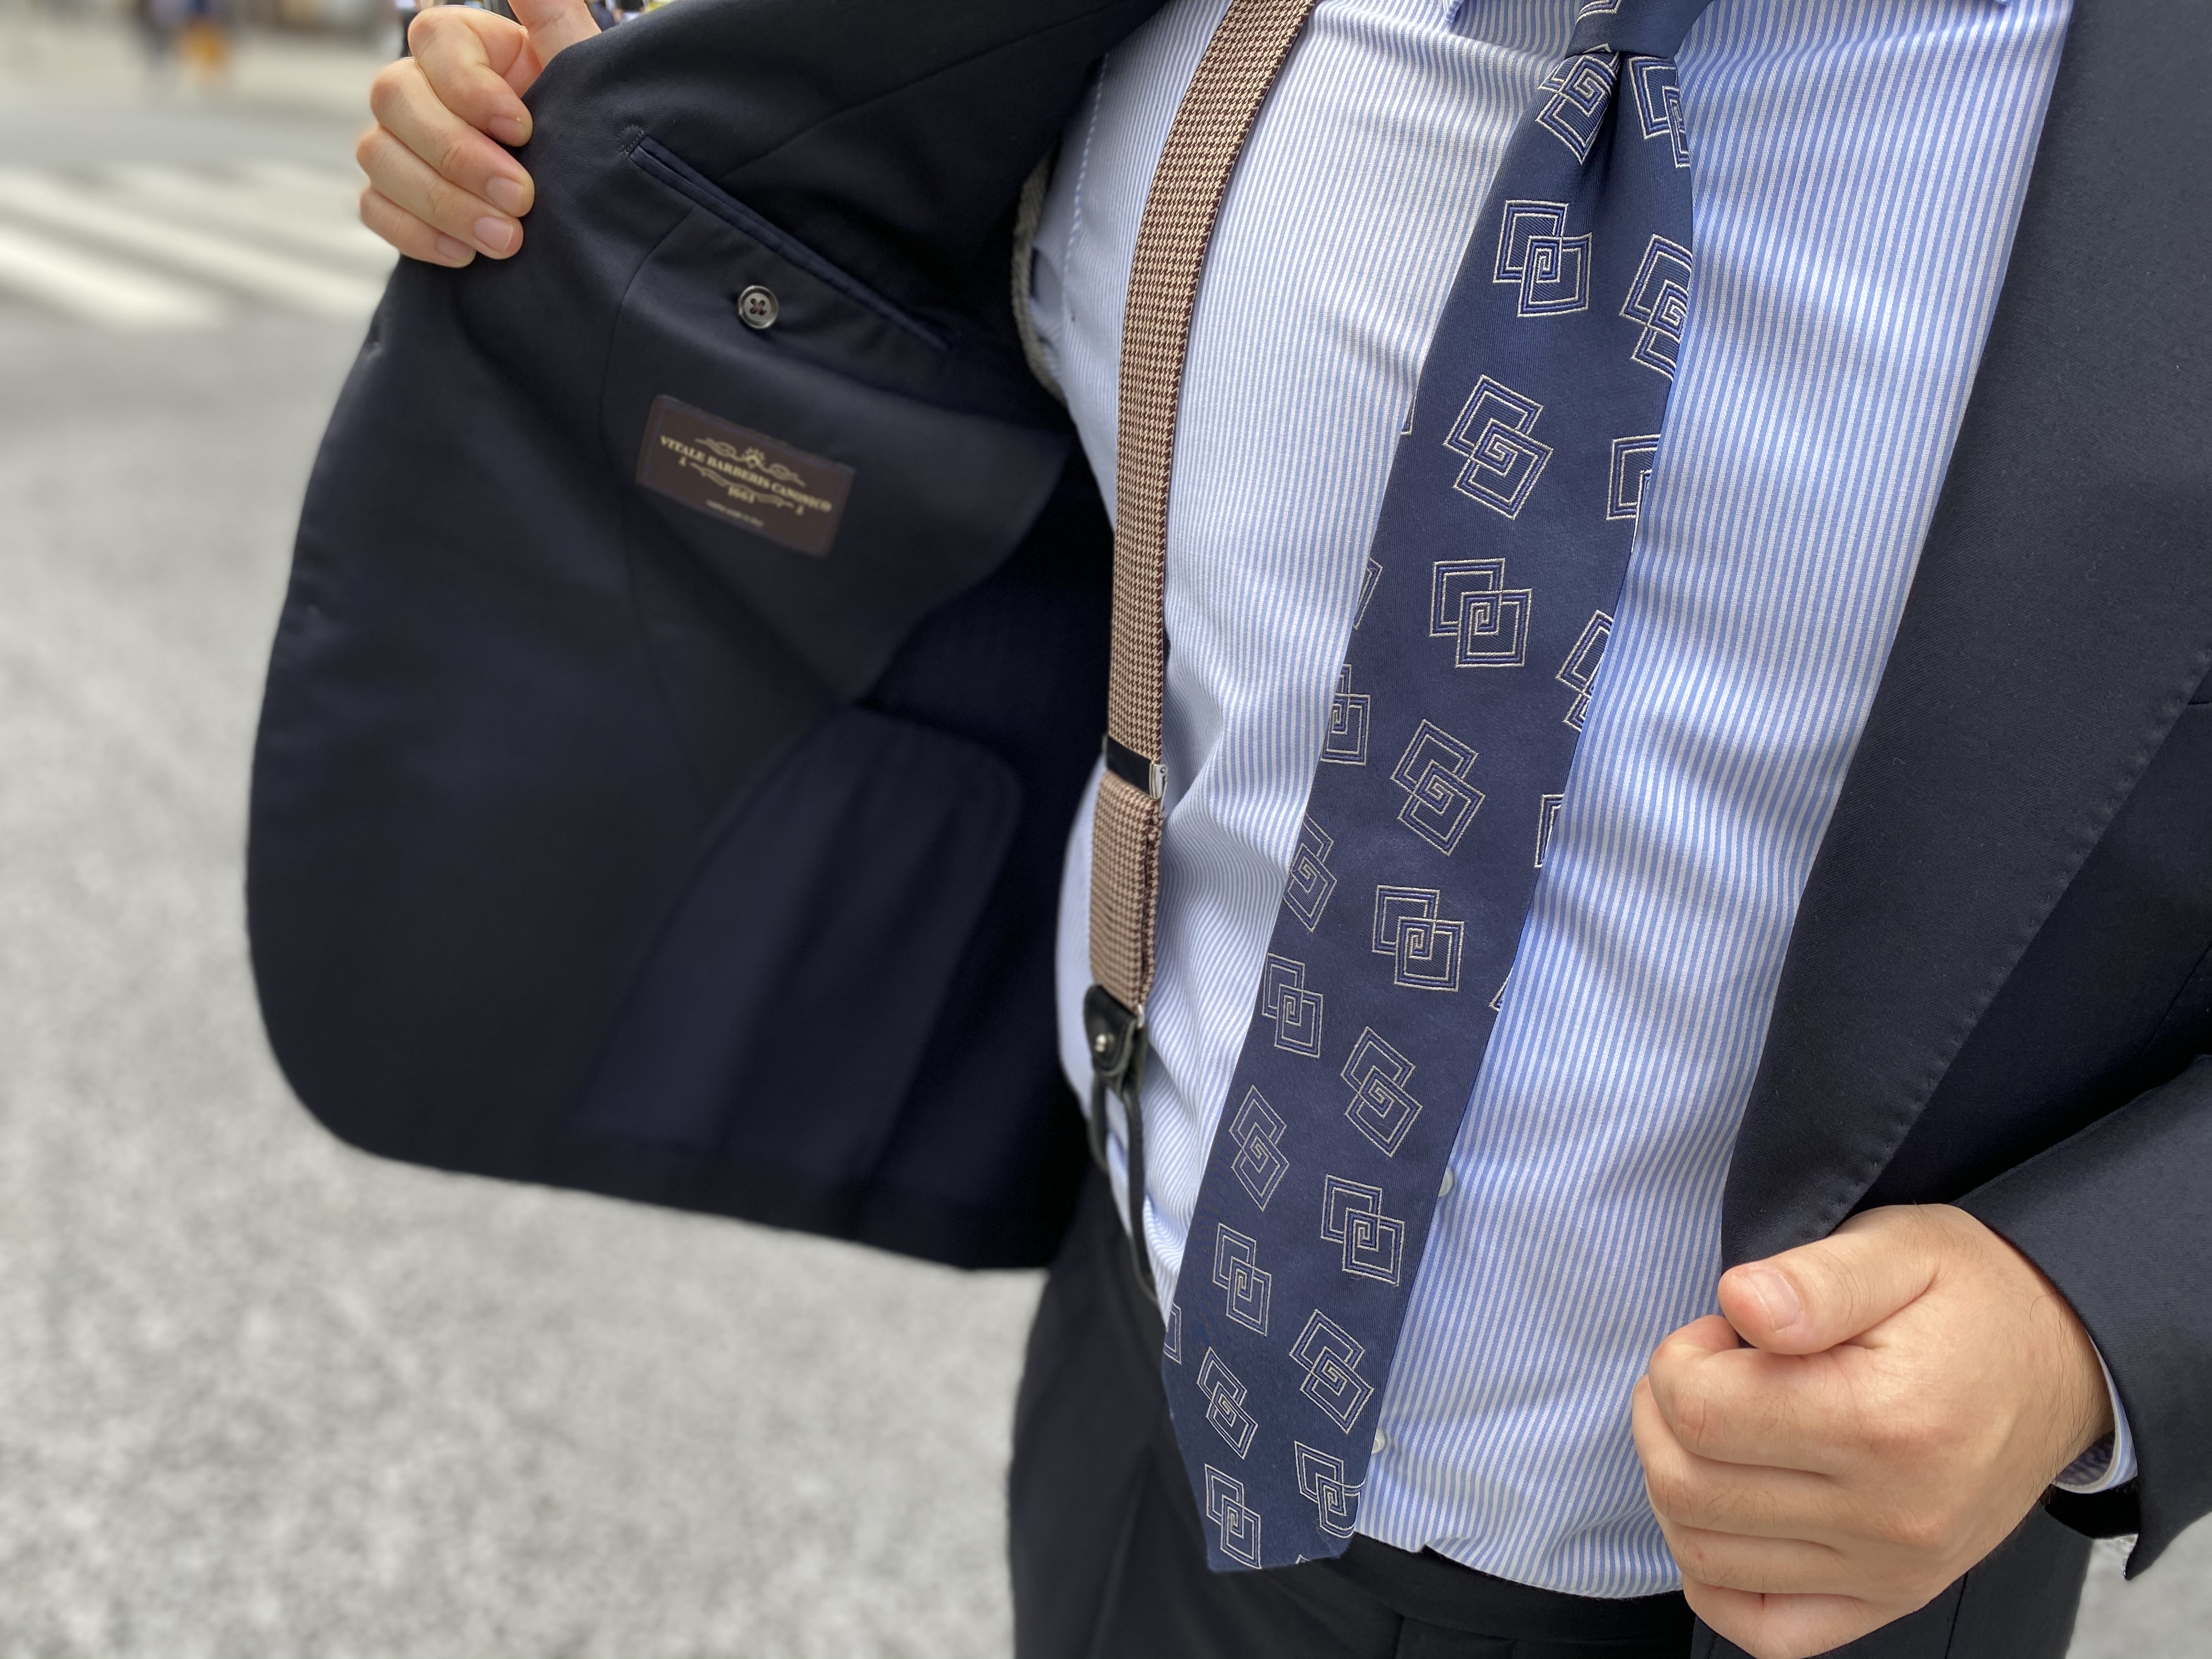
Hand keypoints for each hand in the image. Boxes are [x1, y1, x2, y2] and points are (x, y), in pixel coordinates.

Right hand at [356, 0, 598, 265]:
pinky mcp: (393, 194)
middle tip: (522, 199)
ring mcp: (398, 140)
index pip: (434, 38)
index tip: (523, 129)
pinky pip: (375, 208)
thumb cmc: (587, 126)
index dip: (471, 86)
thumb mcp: (580, 68)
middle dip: (458, 155)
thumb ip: (551, 12)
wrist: (589, 201)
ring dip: (443, 203)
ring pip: (379, 156)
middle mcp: (421, 86)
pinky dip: (417, 234)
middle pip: (394, 98)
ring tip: (506, 240)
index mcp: (467, 44)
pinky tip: (466, 256)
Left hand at [1632, 1205, 2112, 1658]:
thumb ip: (1814, 1278)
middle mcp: (1890, 1514)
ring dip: (1676, 1484)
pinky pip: (1767, 1629)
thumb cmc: (1970, 1297)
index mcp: (1884, 1421)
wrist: (2064, 1361)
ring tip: (1720, 1425)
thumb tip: (1739, 1303)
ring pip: (1706, 1557)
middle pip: (1688, 1487)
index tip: (1719, 1333)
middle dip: (1662, 1415)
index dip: (1680, 1358)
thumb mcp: (1899, 1249)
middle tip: (1708, 1371)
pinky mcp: (1891, 1598)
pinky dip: (1717, 1578)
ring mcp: (1891, 1571)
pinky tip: (1727, 1512)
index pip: (1700, 1411)